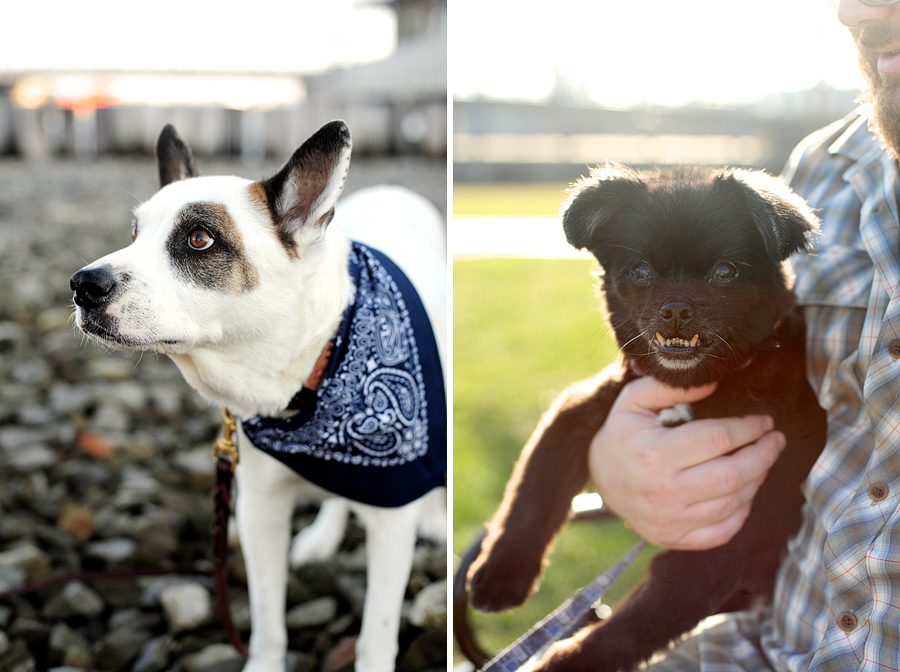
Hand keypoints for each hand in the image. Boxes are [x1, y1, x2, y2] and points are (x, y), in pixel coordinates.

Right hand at [589, 377, 785, 549]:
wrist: (600, 479)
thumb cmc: (622, 435)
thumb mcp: (633, 401)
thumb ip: (668, 387)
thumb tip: (714, 382)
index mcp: (655, 454)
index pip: (718, 439)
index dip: (749, 428)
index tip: (764, 421)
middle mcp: (664, 492)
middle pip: (733, 476)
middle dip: (763, 455)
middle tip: (776, 440)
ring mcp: (670, 520)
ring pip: (733, 503)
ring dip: (756, 480)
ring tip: (762, 461)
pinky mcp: (674, 538)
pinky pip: (722, 532)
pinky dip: (741, 513)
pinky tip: (745, 492)